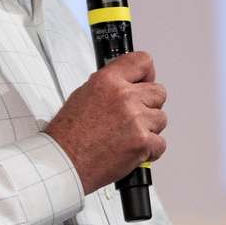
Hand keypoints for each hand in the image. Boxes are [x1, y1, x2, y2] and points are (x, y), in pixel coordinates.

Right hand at [45, 51, 166, 193]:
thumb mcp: (83, 95)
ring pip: (161, 118)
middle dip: (149, 105)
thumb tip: (126, 85)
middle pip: (158, 92)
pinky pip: (160, 143)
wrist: (64, 162)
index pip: (143, 62)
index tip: (146, 81)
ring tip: (128, 136)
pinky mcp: (142, 142)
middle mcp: (124, 97)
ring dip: (149, 128)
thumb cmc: (68, 135)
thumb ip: (110, 87)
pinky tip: (133, 150)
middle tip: (135, 116)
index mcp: (108, 81)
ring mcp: (135, 119)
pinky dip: (150, 150)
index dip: (147, 74)